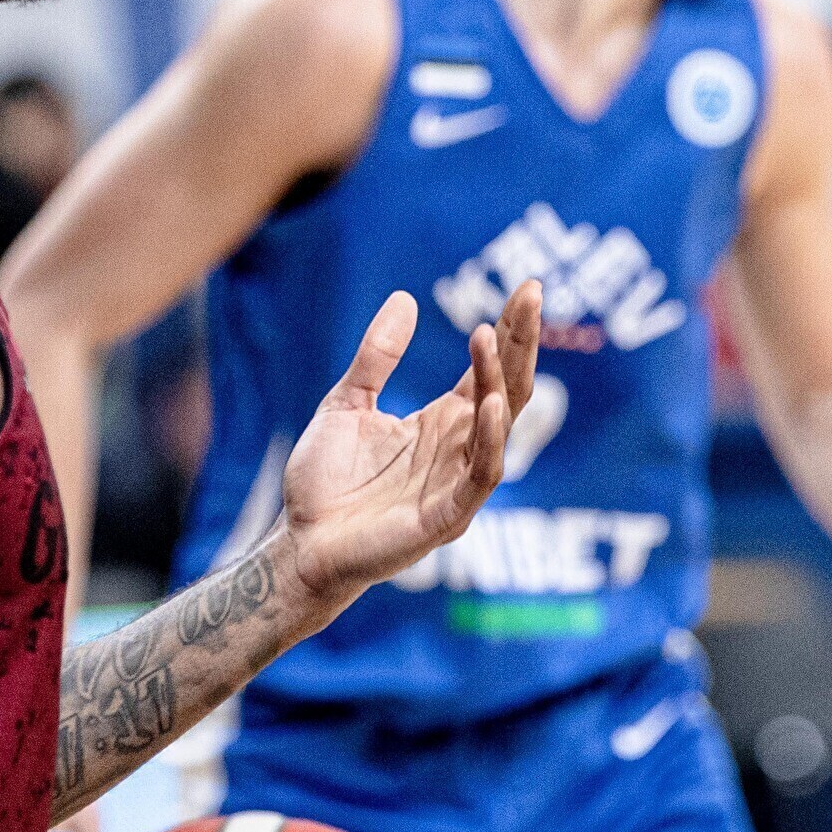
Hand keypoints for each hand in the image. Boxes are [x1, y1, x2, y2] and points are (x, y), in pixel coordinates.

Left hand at [276, 284, 542, 612]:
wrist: (299, 544)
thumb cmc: (325, 483)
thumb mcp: (348, 403)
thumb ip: (377, 358)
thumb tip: (406, 298)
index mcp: (442, 424)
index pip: (490, 370)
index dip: (510, 331)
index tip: (527, 287)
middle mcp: (459, 450)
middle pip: (507, 389)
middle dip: (521, 342)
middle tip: (532, 294)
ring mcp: (457, 484)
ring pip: (498, 426)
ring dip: (498, 379)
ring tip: (490, 334)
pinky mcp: (446, 518)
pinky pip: (480, 476)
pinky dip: (490, 441)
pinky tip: (489, 403)